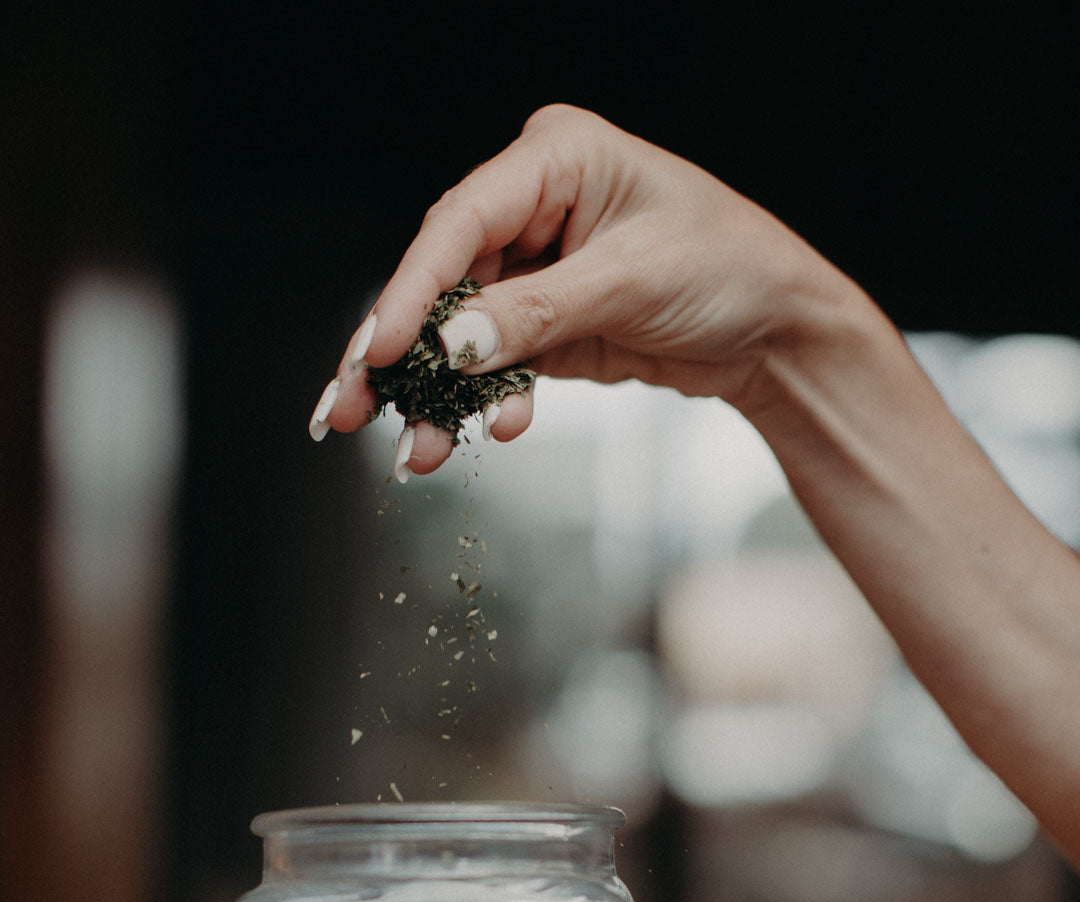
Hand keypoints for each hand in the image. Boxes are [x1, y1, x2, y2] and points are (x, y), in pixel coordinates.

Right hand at [312, 104, 838, 474]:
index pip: (460, 221)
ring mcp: (538, 268)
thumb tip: (452, 345)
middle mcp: (536, 206)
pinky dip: (484, 404)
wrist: (778, 331)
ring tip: (414, 450)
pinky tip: (483, 436)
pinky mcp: (547, 324)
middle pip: (443, 278)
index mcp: (556, 157)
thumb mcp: (631, 284)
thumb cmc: (729, 270)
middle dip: (400, 352)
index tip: (376, 349)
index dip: (411, 289)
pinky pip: (496, 366)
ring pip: (460, 332)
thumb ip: (537, 315)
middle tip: (350, 408)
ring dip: (436, 395)